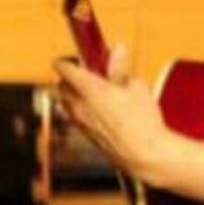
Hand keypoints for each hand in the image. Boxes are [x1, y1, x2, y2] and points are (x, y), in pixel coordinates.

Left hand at [53, 44, 177, 182]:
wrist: (144, 154)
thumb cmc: (143, 121)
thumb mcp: (136, 86)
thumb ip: (122, 67)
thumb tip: (118, 49)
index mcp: (90, 89)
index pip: (65, 70)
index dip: (65, 63)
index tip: (68, 60)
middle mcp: (80, 106)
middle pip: (59, 88)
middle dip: (67, 80)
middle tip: (81, 75)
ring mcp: (81, 123)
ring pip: (65, 104)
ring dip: (71, 96)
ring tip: (89, 94)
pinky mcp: (86, 136)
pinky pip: (74, 119)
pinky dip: (79, 111)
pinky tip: (98, 112)